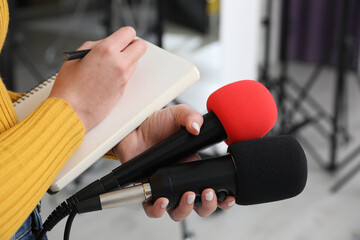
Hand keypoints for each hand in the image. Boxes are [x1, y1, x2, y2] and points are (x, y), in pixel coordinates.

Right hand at [48, 27, 146, 131]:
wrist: (71, 112)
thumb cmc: (69, 87)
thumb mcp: (77, 57)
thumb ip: (95, 46)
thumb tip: (107, 43)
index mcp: (106, 50)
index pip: (129, 33)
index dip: (125, 35)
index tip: (121, 38)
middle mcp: (119, 63)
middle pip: (141, 46)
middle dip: (133, 45)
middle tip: (122, 49)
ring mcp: (124, 78)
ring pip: (135, 61)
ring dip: (127, 60)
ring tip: (109, 66)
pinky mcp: (124, 90)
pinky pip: (128, 75)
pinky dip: (122, 73)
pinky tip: (107, 77)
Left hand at [112, 104, 234, 221]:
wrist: (134, 127)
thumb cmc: (156, 123)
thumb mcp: (177, 114)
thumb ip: (190, 116)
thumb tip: (197, 128)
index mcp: (193, 167)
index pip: (213, 188)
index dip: (223, 197)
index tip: (229, 196)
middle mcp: (180, 181)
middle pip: (199, 206)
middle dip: (207, 205)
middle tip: (207, 193)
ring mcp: (164, 188)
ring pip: (178, 212)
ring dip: (185, 209)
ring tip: (187, 196)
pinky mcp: (148, 191)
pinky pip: (152, 210)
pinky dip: (158, 210)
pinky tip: (162, 200)